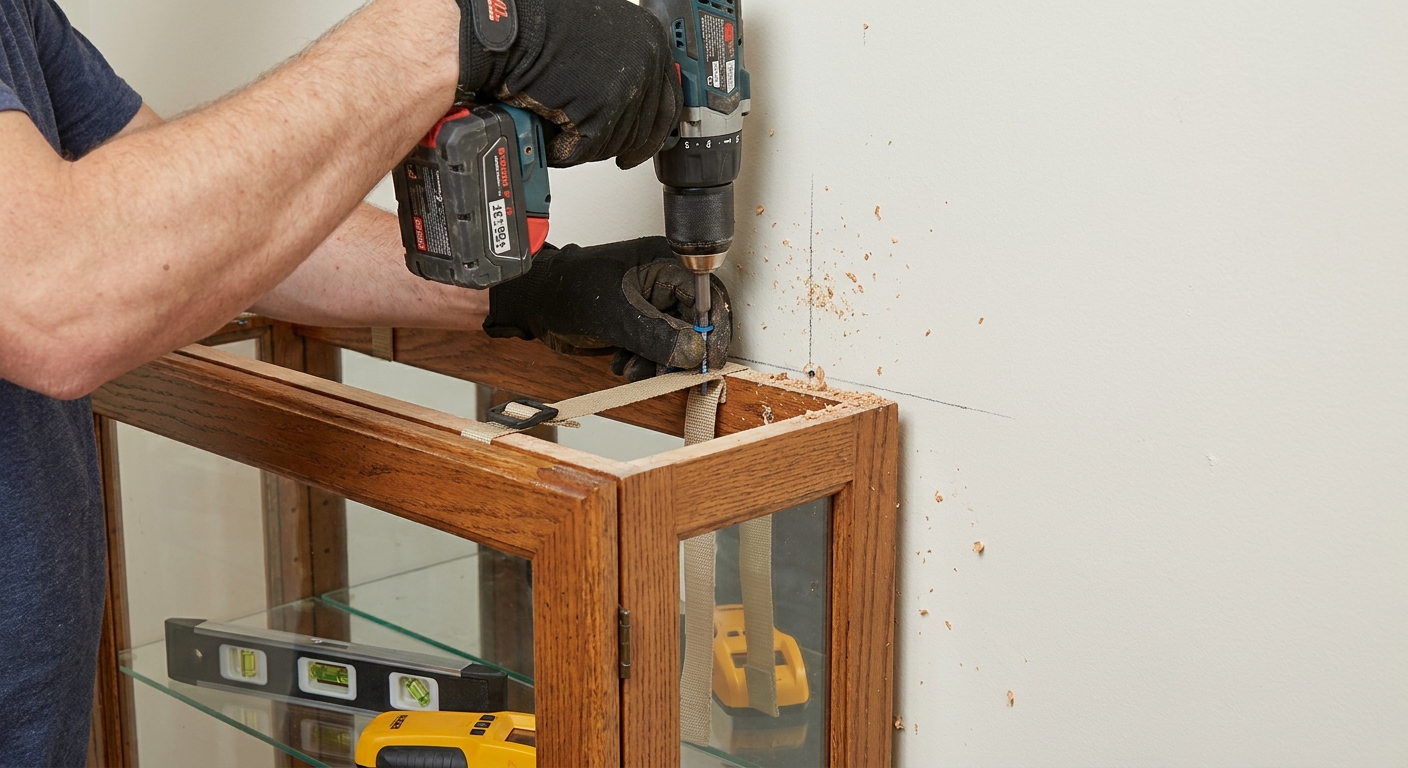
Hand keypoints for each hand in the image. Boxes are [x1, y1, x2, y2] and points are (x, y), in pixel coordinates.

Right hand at [455, 0, 681, 168]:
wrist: (513, 29)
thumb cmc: (544, 27)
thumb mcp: (602, 37)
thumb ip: (623, 64)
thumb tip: (629, 101)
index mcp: (651, 42)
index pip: (667, 101)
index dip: (652, 130)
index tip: (643, 146)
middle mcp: (646, 64)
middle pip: (640, 129)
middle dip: (613, 143)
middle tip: (593, 146)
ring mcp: (625, 88)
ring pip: (613, 143)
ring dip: (586, 147)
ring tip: (562, 134)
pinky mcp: (599, 112)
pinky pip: (586, 149)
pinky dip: (564, 152)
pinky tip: (551, 140)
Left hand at [483, 237, 731, 379]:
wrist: (533, 303)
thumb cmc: (567, 290)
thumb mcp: (617, 316)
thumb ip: (659, 336)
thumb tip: (693, 351)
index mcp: (664, 264)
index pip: (706, 298)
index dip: (712, 332)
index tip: (708, 361)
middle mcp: (662, 281)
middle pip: (694, 322)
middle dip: (680, 352)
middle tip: (669, 372)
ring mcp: (650, 302)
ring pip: (676, 339)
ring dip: (659, 361)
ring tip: (635, 369)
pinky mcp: (639, 321)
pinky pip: (657, 346)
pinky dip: (646, 361)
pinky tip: (625, 363)